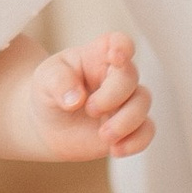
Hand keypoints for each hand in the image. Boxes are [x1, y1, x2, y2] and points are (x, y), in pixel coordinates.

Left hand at [26, 32, 151, 160]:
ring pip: (143, 103)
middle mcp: (117, 75)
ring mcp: (125, 101)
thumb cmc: (49, 92)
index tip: (116, 57)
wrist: (48, 125)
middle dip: (112, 96)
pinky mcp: (130, 127)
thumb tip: (75, 98)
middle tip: (90, 110)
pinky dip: (136, 142)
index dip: (123, 47)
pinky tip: (115, 150)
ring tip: (103, 136)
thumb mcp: (44, 80)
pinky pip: (147, 131)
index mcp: (98, 55)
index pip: (119, 42)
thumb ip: (58, 82)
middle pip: (131, 77)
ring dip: (126, 122)